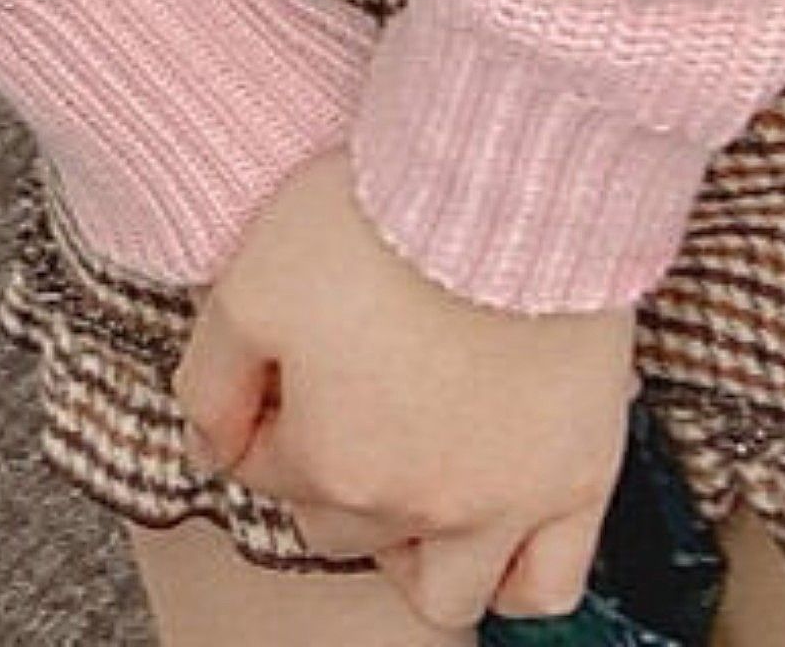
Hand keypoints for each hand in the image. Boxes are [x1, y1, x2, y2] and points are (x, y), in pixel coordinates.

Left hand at [174, 150, 633, 630]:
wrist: (500, 191)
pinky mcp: (578, 485)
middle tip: (336, 405)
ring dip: (408, 553)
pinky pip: (545, 587)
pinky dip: (511, 577)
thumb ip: (210, 383)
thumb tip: (205, 452)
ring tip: (402, 483)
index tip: (277, 370)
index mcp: (330, 460)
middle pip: (341, 530)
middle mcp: (416, 505)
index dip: (259, 419)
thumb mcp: (246, 286)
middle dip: (322, 480)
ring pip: (442, 592)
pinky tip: (489, 533)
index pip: (265, 473)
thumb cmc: (368, 223)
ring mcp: (504, 507)